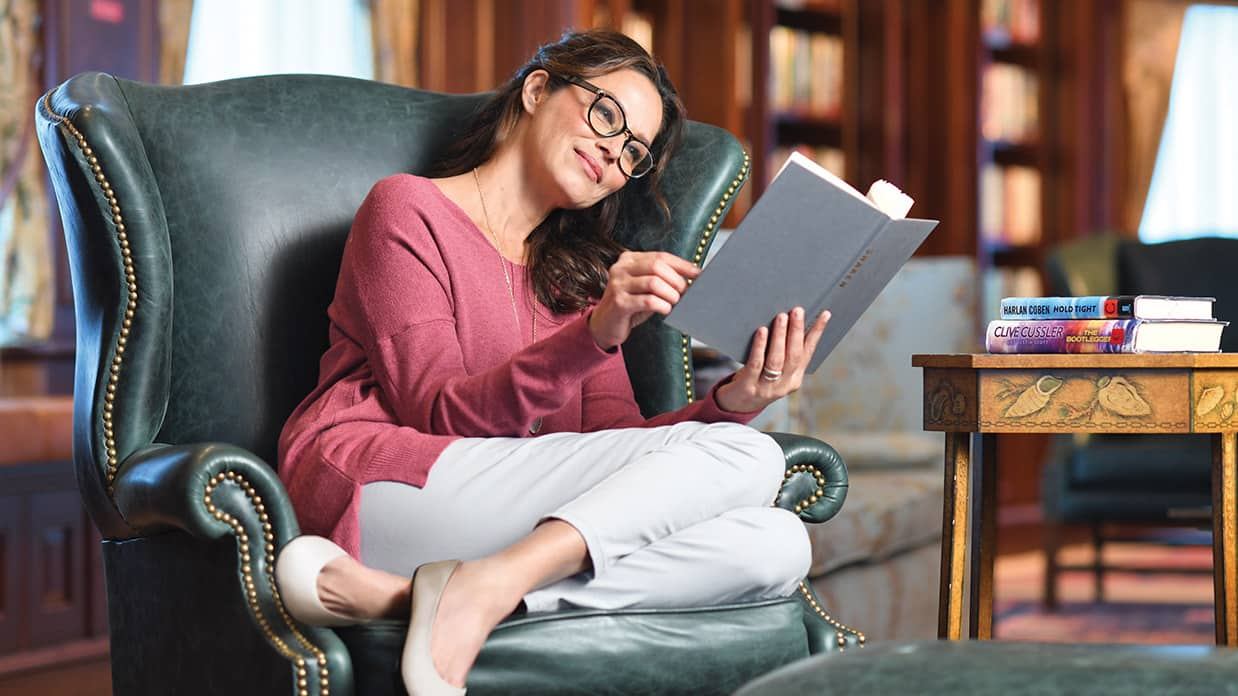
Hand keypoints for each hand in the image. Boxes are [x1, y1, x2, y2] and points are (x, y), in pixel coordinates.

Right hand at [589, 251, 700, 349]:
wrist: (605, 325)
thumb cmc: (630, 304)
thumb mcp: (646, 287)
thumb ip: (663, 278)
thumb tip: (693, 276)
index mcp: (629, 259)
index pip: (661, 256)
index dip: (682, 265)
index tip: (698, 274)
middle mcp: (621, 268)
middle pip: (657, 266)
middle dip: (676, 281)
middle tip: (685, 293)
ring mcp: (618, 285)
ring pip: (654, 282)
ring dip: (671, 294)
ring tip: (674, 302)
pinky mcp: (619, 303)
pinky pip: (648, 301)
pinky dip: (662, 305)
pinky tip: (665, 310)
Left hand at [716, 307, 830, 412]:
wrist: (734, 406)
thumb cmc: (755, 378)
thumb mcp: (773, 368)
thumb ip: (782, 351)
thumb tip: (788, 319)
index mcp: (795, 379)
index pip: (808, 352)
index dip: (817, 333)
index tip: (824, 314)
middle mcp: (784, 385)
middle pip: (793, 355)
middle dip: (797, 331)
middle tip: (798, 310)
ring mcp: (766, 388)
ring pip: (777, 360)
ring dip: (780, 336)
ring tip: (781, 317)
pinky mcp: (748, 387)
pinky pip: (756, 364)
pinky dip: (760, 346)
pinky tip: (761, 331)